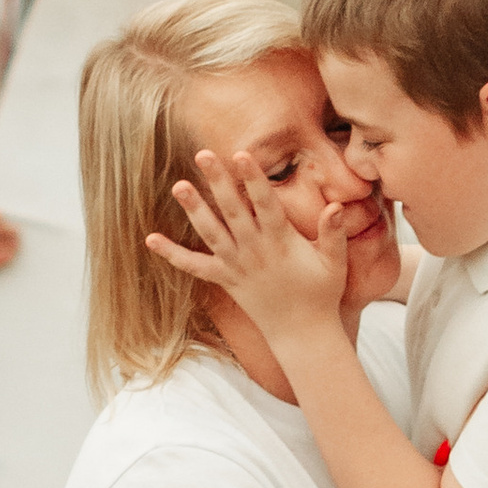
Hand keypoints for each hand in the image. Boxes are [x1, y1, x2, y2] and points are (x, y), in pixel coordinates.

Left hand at [148, 147, 349, 356]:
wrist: (302, 333)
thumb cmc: (321, 294)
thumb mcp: (334, 263)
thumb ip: (334, 233)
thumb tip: (336, 206)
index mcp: (282, 242)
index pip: (266, 204)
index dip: (253, 178)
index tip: (241, 154)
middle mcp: (255, 251)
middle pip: (233, 211)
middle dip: (218, 182)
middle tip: (203, 155)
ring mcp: (237, 266)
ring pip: (212, 233)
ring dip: (195, 209)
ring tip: (179, 185)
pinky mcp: (226, 280)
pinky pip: (195, 267)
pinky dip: (173, 254)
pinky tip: (151, 239)